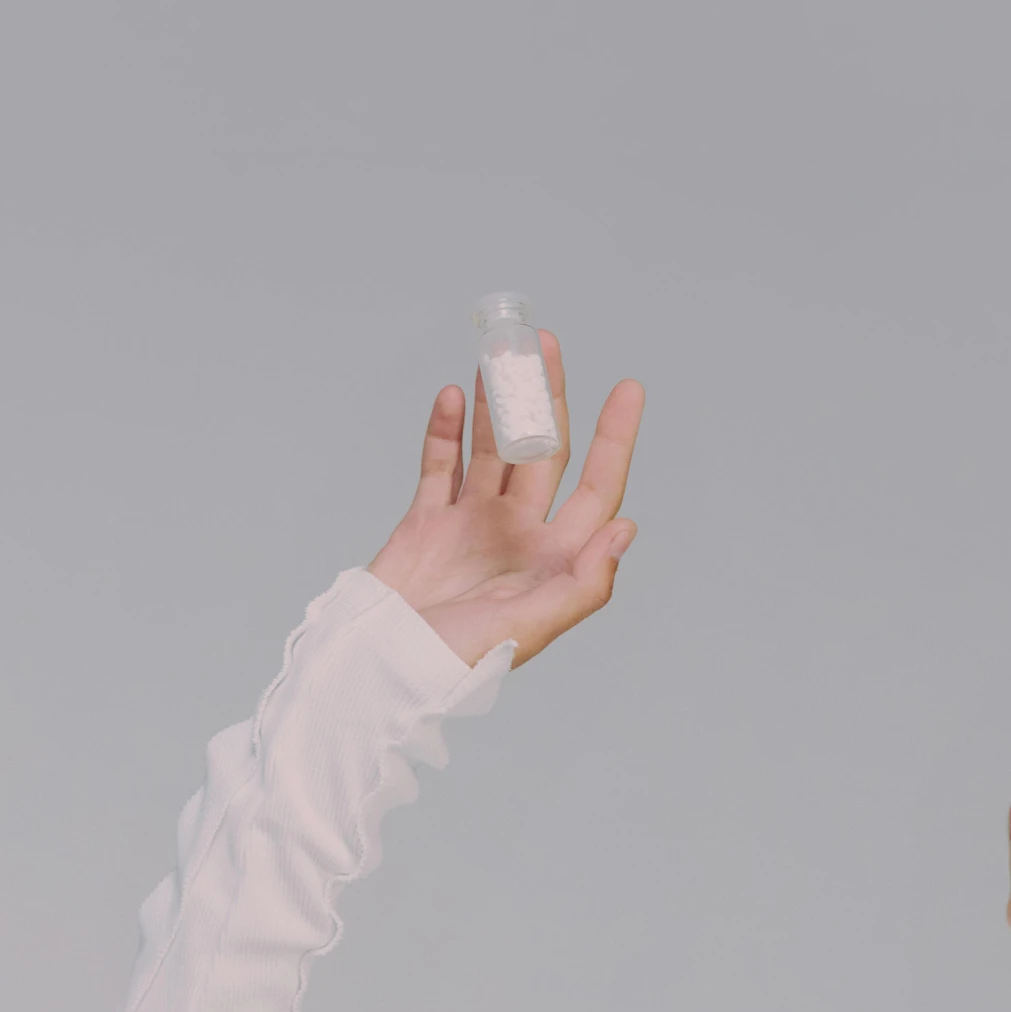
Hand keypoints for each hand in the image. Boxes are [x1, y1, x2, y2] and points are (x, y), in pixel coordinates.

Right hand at [366, 330, 642, 670]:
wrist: (382, 666)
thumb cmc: (459, 659)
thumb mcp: (533, 626)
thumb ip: (585, 583)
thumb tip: (626, 528)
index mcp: (553, 559)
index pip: (596, 489)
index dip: (615, 440)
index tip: (628, 388)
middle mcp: (518, 535)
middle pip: (542, 454)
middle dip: (546, 399)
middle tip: (544, 345)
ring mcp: (472, 525)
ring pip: (492, 449)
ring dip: (497, 404)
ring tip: (500, 355)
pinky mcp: (427, 522)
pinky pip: (440, 465)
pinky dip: (445, 430)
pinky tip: (454, 396)